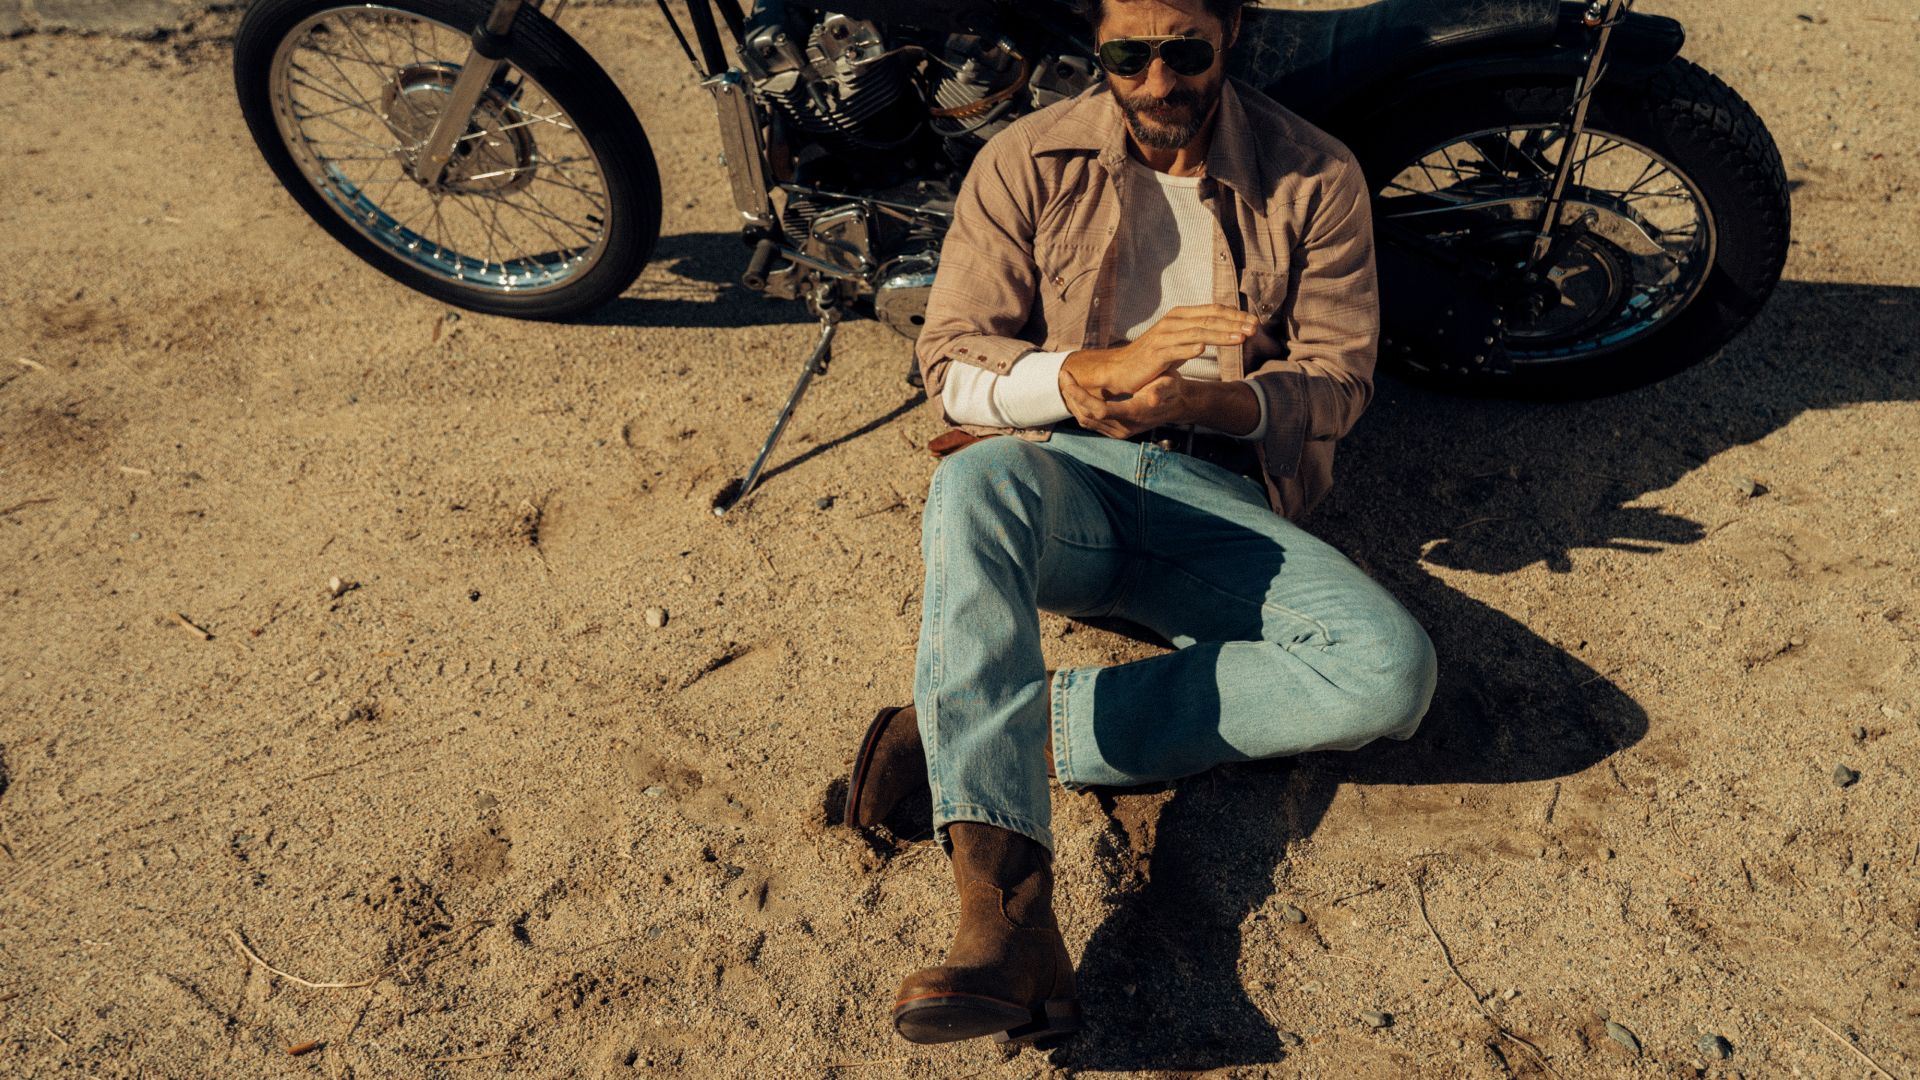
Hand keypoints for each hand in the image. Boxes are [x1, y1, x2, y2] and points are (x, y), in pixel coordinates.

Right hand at [1060, 303, 1254, 397]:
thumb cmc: (1152, 357)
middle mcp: (1173, 322)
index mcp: (1181, 316)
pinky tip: (1204, 348)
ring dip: (1221, 335)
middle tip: (1255, 329)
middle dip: (1235, 323)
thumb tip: (1226, 330)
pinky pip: (1175, 349)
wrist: (1120, 370)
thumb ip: (1199, 334)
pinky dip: (1189, 348)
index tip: (1255, 323)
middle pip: (1209, 319)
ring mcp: (1163, 337)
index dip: (1235, 315)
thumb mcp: (1179, 342)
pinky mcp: (1155, 354)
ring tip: (1241, 338)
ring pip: (1197, 333)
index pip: (1213, 311)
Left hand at [1060, 370, 1197, 437]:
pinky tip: (1076, 393)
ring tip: (1066, 382)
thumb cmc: (1171, 387)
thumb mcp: (1170, 383)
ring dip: (1073, 402)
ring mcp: (1119, 432)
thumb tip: (1153, 397)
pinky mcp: (1115, 432)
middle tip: (1063, 374)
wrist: (1176, 404)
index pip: (1099, 410)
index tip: (1068, 379)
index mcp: (1134, 414)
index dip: (1080, 396)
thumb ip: (1162, 389)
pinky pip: (1091, 423)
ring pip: (1085, 421)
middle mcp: (1124, 428)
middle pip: (1087, 416)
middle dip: (1072, 396)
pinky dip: (1080, 408)